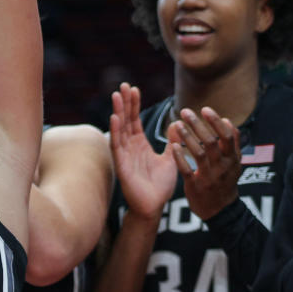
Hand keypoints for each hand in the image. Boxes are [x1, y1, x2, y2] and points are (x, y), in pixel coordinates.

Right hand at [109, 83, 175, 221]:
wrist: (154, 206)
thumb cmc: (160, 185)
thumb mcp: (171, 159)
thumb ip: (173, 142)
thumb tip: (177, 124)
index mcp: (140, 144)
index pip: (135, 119)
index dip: (134, 104)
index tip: (134, 88)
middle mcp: (130, 146)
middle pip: (126, 119)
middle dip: (125, 102)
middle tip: (123, 85)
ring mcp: (124, 153)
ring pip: (120, 128)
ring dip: (118, 111)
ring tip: (117, 95)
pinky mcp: (121, 164)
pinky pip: (117, 144)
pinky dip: (116, 130)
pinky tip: (115, 117)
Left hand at [166, 106, 240, 219]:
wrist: (220, 211)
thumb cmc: (225, 181)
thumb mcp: (234, 164)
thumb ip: (232, 144)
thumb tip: (227, 120)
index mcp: (232, 159)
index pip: (228, 136)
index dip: (216, 122)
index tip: (205, 109)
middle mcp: (222, 167)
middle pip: (211, 142)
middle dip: (198, 125)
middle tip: (185, 111)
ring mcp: (209, 177)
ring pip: (199, 154)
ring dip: (187, 137)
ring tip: (177, 124)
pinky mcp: (196, 187)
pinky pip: (187, 170)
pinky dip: (180, 157)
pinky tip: (173, 145)